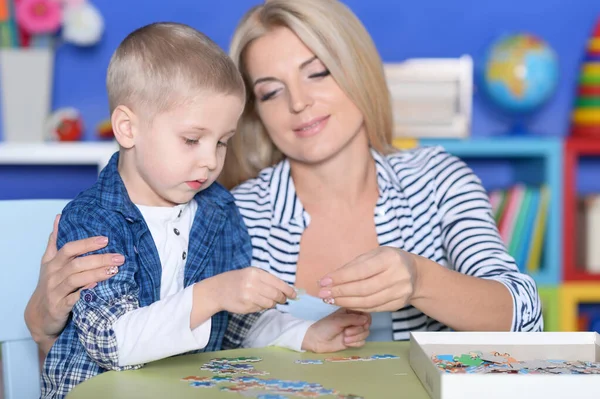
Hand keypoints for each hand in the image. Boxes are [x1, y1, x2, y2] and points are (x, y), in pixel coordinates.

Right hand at [24, 215, 124, 344]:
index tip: (106, 239)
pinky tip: (99, 288)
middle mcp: (52, 276)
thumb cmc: (50, 285)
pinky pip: (73, 299)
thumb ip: (55, 242)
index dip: (87, 243)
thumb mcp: (49, 263)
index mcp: (52, 263)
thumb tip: (59, 217)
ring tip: (115, 270)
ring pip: (76, 279)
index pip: (69, 249)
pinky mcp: (58, 307)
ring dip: (96, 274)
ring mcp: (55, 292)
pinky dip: (85, 292)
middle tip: (119, 257)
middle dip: (99, 259)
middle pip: (76, 263)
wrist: (39, 317)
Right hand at [210, 267, 296, 313]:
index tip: (294, 295)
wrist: (217, 290)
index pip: (278, 283)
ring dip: (272, 304)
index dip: (288, 290)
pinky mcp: (246, 306)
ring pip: (270, 303)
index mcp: (256, 273)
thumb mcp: (251, 274)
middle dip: (282, 298)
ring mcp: (249, 295)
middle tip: (283, 300)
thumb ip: (267, 280)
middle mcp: (252, 283)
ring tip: (266, 300)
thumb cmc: (238, 280)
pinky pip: (261, 308)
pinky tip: (255, 303)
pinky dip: (262, 307)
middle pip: (276, 295)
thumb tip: (286, 290)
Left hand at [301, 309, 370, 352]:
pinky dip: (355, 343)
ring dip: (356, 337)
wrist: (317, 340)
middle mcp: (354, 320)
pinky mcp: (353, 341)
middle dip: (358, 330)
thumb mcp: (339, 320)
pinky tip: (346, 343)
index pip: (365, 313)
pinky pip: (362, 342)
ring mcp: (354, 331)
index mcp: (350, 312)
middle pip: (366, 324)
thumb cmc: (325, 326)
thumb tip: (366, 319)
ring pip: (365, 333)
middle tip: (347, 332)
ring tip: (345, 338)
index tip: (362, 323)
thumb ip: (353, 319)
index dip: (366, 319)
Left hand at [316, 247, 417, 311]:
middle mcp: (398, 276)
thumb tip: (329, 279)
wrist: (416, 274)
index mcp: (390, 258)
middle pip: (363, 289)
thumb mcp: (374, 255)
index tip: (323, 281)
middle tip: (322, 294)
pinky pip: (374, 308)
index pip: (361, 271)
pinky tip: (344, 304)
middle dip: (340, 292)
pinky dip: (356, 307)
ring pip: (367, 302)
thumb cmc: (389, 260)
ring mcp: (400, 292)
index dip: (340, 278)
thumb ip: (354, 266)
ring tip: (330, 300)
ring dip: (345, 302)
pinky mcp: (398, 304)